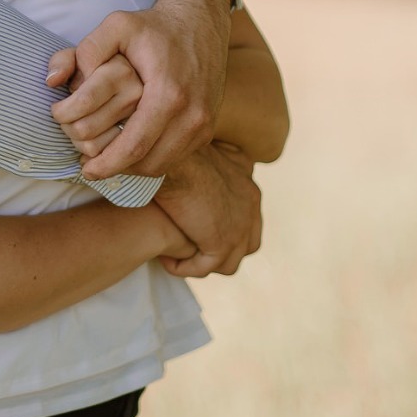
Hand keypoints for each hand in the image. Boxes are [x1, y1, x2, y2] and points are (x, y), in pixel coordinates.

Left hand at [48, 0, 231, 179]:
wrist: (201, 21)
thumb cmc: (155, 25)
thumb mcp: (117, 25)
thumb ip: (87, 50)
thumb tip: (55, 81)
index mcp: (169, 93)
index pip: (134, 145)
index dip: (107, 164)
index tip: (84, 171)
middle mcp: (192, 114)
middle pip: (148, 162)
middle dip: (116, 170)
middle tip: (90, 168)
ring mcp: (203, 123)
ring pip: (162, 164)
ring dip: (132, 168)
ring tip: (108, 160)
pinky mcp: (208, 127)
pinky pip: (176, 157)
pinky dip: (151, 160)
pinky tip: (130, 151)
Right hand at [153, 141, 261, 278]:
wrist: (177, 158)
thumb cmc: (181, 149)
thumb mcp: (208, 150)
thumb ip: (217, 161)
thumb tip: (213, 157)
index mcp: (248, 186)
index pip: (248, 218)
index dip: (228, 227)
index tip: (199, 227)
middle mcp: (251, 207)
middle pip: (246, 243)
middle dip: (221, 250)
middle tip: (192, 247)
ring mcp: (240, 226)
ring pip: (228, 261)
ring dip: (202, 262)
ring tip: (178, 258)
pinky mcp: (222, 242)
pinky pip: (204, 267)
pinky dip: (185, 267)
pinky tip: (165, 259)